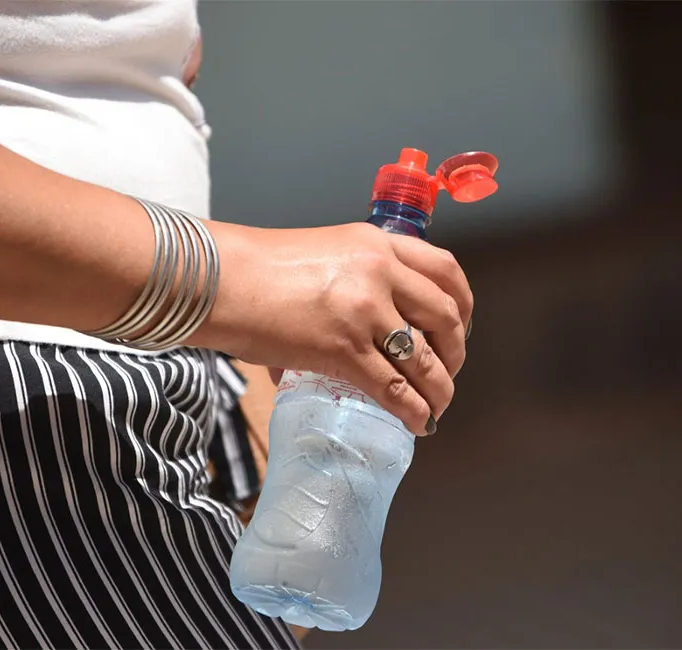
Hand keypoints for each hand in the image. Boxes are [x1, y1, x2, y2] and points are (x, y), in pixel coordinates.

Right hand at [188, 221, 472, 435]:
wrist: (218, 280)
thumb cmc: (254, 269)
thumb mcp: (319, 254)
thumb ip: (349, 280)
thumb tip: (352, 328)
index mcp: (375, 242)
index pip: (444, 269)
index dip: (463, 304)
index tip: (460, 326)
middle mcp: (380, 272)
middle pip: (445, 317)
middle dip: (456, 352)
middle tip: (449, 371)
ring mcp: (365, 311)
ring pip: (426, 359)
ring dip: (440, 389)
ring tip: (437, 406)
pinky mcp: (345, 349)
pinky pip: (395, 388)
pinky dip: (414, 410)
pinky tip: (417, 422)